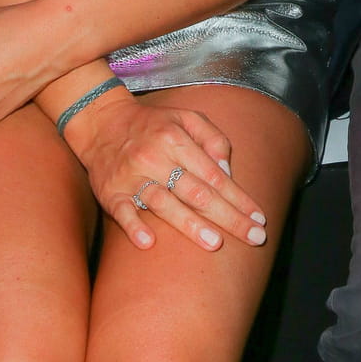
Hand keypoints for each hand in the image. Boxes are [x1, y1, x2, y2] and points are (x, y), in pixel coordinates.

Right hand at [61, 84, 268, 252]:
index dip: (239, 198)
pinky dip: (134, 226)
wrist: (101, 122)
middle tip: (254, 237)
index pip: (215, 174)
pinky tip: (148, 242)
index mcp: (176, 139)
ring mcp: (131, 176)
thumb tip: (227, 171)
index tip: (259, 219)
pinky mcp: (109, 192)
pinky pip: (122, 211)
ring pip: (163, 203)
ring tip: (214, 243)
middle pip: (196, 192)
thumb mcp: (186, 118)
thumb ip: (212, 138)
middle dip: (228, 217)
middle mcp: (155, 157)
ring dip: (189, 224)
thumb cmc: (153, 125)